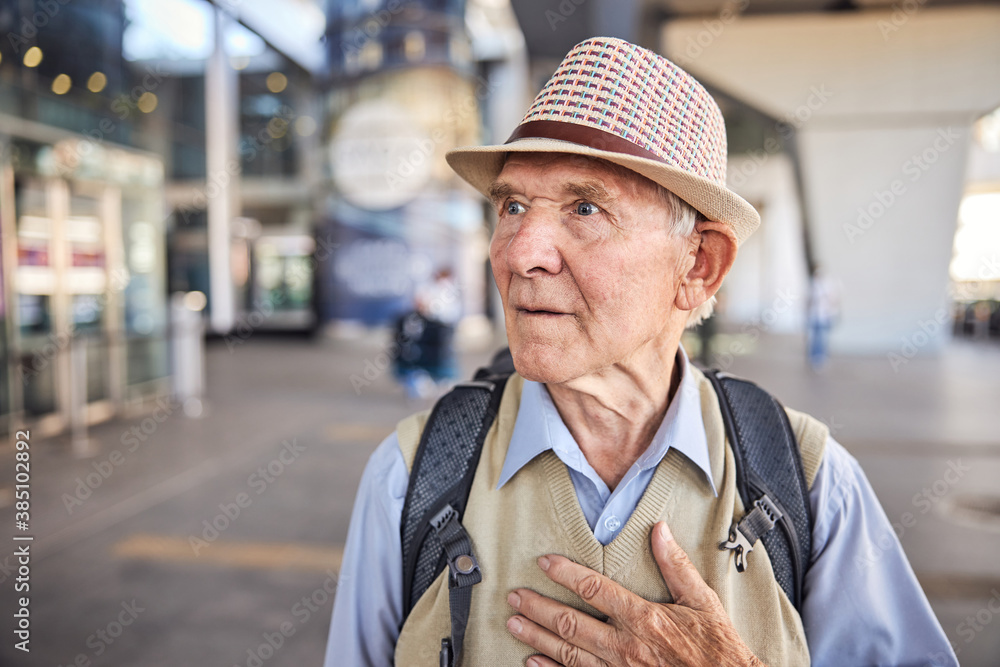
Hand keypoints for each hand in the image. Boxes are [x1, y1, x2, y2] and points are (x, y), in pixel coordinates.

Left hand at [505, 522, 763, 666]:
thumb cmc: (717, 649)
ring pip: (568, 652)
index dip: (566, 574)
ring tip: (514, 624)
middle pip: (571, 623)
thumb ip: (675, 565)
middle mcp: (626, 645)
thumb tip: (658, 530)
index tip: (544, 563)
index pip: (595, 589)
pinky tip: (533, 661)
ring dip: (538, 637)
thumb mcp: (702, 601)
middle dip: (539, 608)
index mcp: (644, 617)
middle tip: (514, 597)